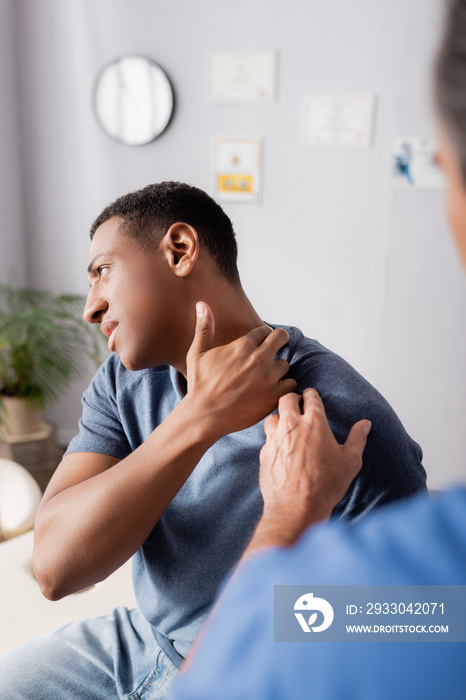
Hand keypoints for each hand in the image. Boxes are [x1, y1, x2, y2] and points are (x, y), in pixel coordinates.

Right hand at [185, 302, 296, 438]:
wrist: (205, 416)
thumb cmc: (199, 384)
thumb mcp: (197, 353)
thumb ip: (204, 327)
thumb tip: (201, 304)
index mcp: (243, 345)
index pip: (264, 330)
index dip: (263, 335)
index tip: (260, 342)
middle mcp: (259, 358)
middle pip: (281, 338)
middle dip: (279, 340)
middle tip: (274, 348)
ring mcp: (268, 377)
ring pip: (285, 364)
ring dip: (278, 369)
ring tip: (266, 377)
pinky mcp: (274, 396)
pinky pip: (291, 384)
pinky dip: (284, 387)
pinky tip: (273, 390)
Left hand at [258, 388, 370, 540]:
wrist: (296, 508)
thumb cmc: (325, 485)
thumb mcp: (350, 461)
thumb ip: (357, 439)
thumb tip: (365, 424)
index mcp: (314, 423)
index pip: (311, 397)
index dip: (312, 394)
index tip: (312, 395)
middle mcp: (291, 426)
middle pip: (286, 399)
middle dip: (292, 399)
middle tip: (297, 404)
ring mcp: (274, 439)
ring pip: (272, 417)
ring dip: (280, 418)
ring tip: (287, 425)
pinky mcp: (264, 453)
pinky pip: (266, 439)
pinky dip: (273, 439)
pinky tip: (279, 447)